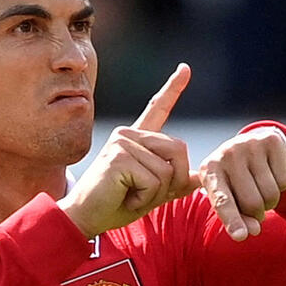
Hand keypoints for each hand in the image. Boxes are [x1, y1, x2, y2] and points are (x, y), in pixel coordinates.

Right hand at [59, 63, 199, 237]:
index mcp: (136, 139)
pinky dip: (145, 197)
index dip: (173, 89)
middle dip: (172, 181)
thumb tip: (202, 177)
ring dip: (155, 193)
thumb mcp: (152, 193)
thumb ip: (175, 183)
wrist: (83, 217)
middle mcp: (129, 134)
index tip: (185, 68)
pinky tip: (124, 197)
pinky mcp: (119, 157)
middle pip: (179, 150)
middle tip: (143, 195)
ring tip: (130, 196)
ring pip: (168, 170)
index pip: (158, 108)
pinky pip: (154, 180)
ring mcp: (123, 143)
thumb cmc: (114, 206)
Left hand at [198, 127, 285, 241]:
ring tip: (260, 189)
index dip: (232, 220)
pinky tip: (271, 173)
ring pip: (271, 194)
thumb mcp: (227, 194)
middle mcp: (227, 154)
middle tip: (254, 205)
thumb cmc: (234, 179)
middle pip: (252, 203)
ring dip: (270, 202)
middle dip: (257, 213)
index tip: (240, 237)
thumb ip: (235, 217)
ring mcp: (248, 145)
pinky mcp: (270, 141)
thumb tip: (253, 231)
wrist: (251, 144)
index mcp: (209, 170)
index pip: (222, 201)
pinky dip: (282, 185)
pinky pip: (285, 180)